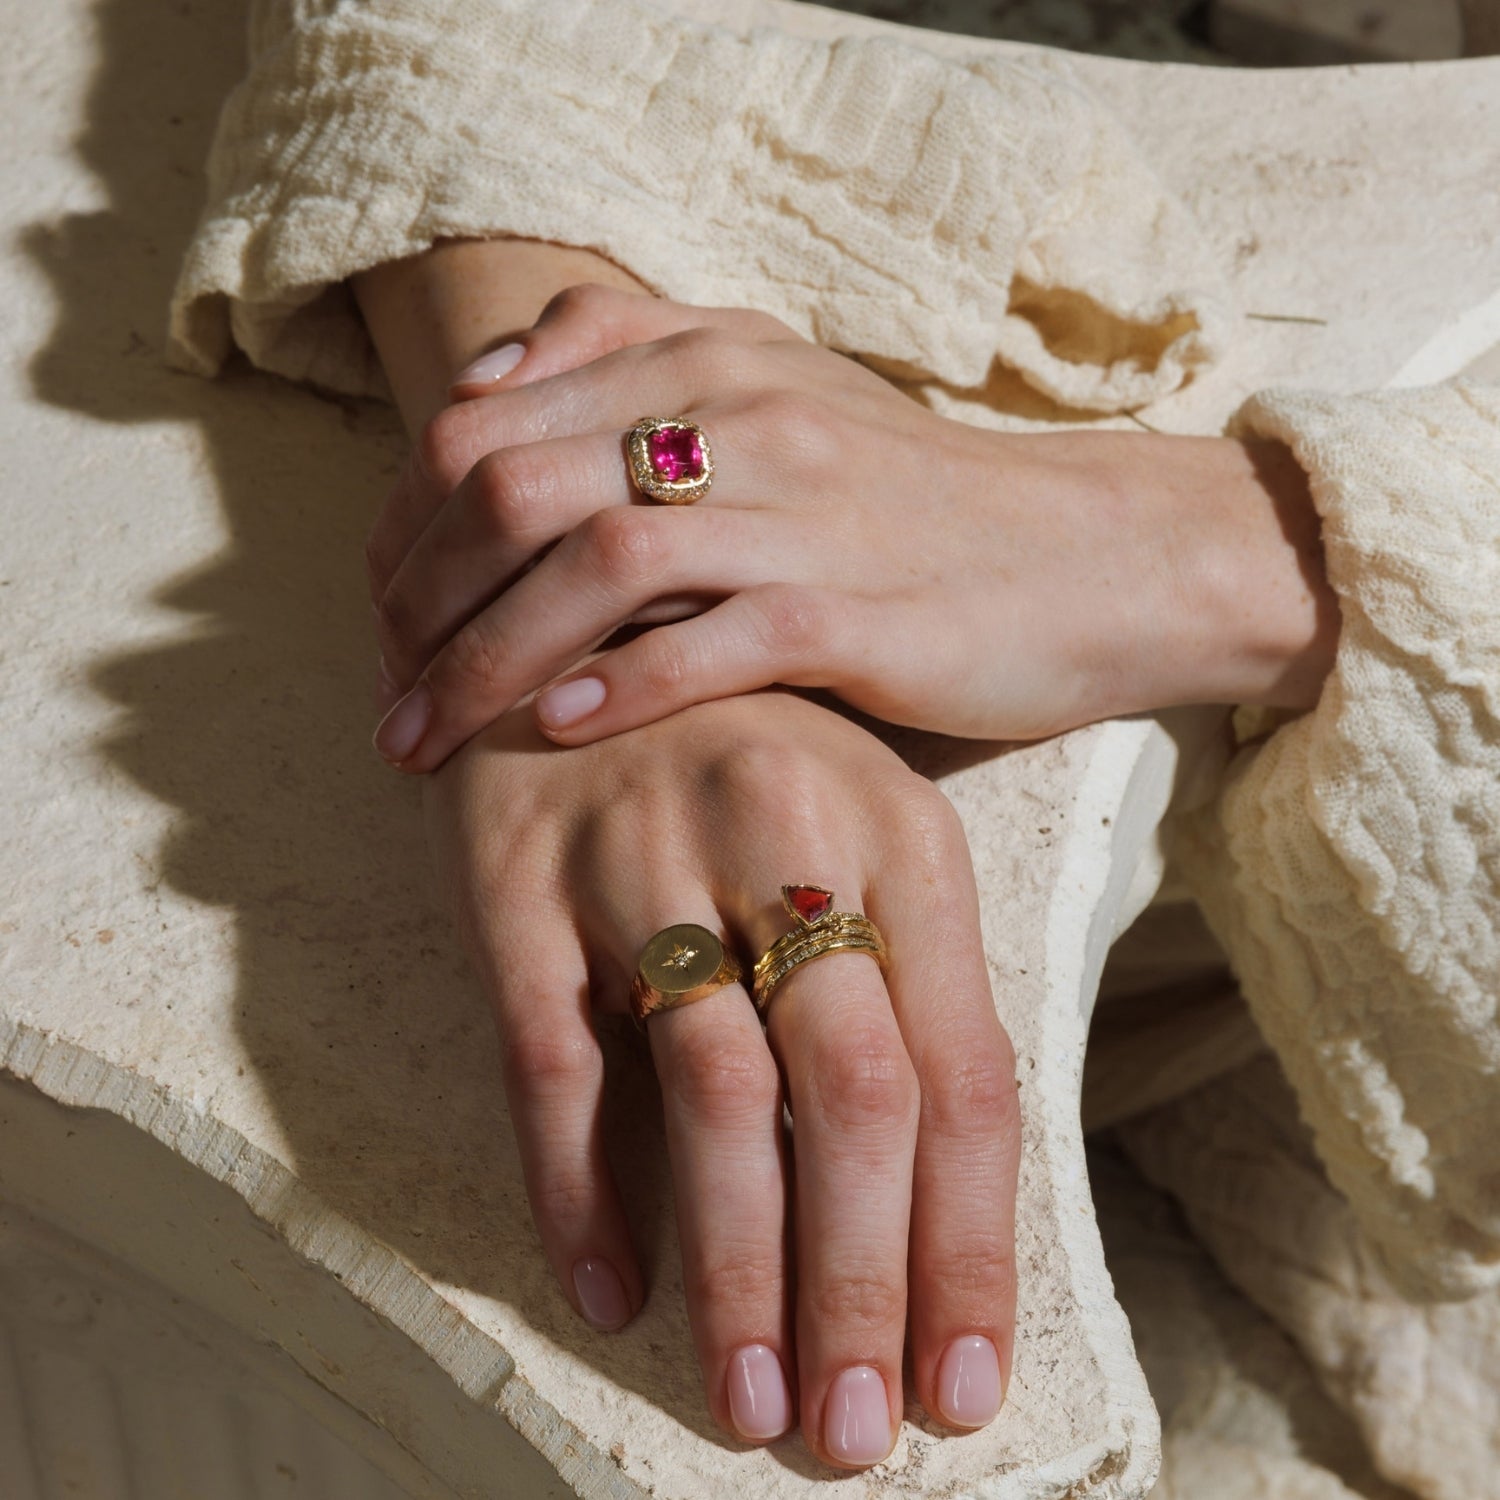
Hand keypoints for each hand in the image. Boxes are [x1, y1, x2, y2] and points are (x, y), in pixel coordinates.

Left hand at [367, 283, 1338, 773]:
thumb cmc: (915, 502)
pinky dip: (617, 685)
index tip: (384, 613)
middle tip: (384, 689)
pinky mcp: (860, 606)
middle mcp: (742, 414)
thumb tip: (483, 396)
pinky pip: (712, 638)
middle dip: (415, 598)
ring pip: (595, 559)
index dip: (403, 521)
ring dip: (485, 657)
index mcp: (707, 357)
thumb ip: (640, 373)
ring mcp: (803, 506)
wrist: (1087, 554)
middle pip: (513, 481)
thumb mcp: (780, 398)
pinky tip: (555, 731)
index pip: (488, 416)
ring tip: (426, 737)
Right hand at [425, 688, 1019, 1466]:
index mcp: (905, 839)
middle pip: (851, 1097)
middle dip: (862, 1281)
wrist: (595, 604)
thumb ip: (911, 979)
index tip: (963, 1386)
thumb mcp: (871, 822)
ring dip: (737, 1264)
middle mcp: (787, 840)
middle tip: (851, 1438)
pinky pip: (550, 1057)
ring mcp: (646, 853)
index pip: (967, 1077)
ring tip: (752, 1399)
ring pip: (711, 1091)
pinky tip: (607, 1290)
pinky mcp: (521, 874)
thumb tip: (946, 1200)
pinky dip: (578, 1186)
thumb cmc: (757, 747)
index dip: (971, 1245)